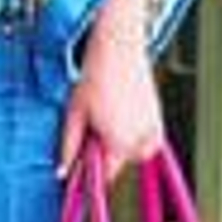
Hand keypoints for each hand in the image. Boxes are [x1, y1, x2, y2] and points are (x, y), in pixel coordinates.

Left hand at [60, 30, 164, 182]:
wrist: (119, 48)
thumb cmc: (96, 76)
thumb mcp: (75, 113)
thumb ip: (70, 145)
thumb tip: (63, 170)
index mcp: (118, 141)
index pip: (107, 173)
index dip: (93, 169)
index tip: (84, 162)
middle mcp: (139, 137)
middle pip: (122, 162)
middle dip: (108, 154)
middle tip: (94, 129)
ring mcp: (152, 126)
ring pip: (138, 151)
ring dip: (124, 145)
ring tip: (109, 119)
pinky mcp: (158, 114)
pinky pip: (150, 138)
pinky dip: (139, 134)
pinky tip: (124, 115)